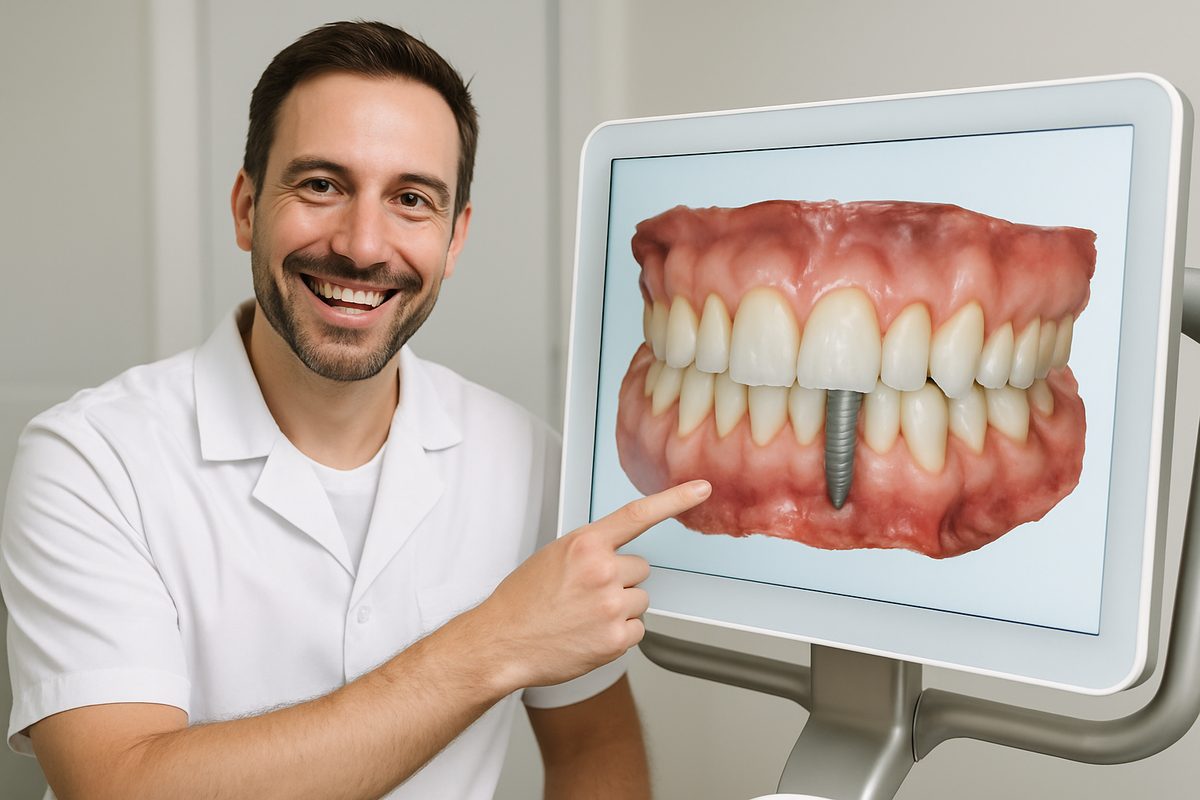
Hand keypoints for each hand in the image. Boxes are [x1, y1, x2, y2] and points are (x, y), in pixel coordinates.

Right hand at [468, 480, 710, 690]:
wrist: (502, 642)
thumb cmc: (523, 601)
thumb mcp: (554, 557)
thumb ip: (591, 550)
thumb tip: (618, 556)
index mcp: (585, 544)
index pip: (638, 514)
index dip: (674, 500)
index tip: (701, 489)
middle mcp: (603, 571)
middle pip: (640, 569)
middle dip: (620, 580)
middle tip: (586, 594)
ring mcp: (612, 606)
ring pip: (639, 600)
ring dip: (619, 608)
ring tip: (583, 616)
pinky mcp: (616, 638)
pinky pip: (636, 630)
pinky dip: (618, 634)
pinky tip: (589, 634)